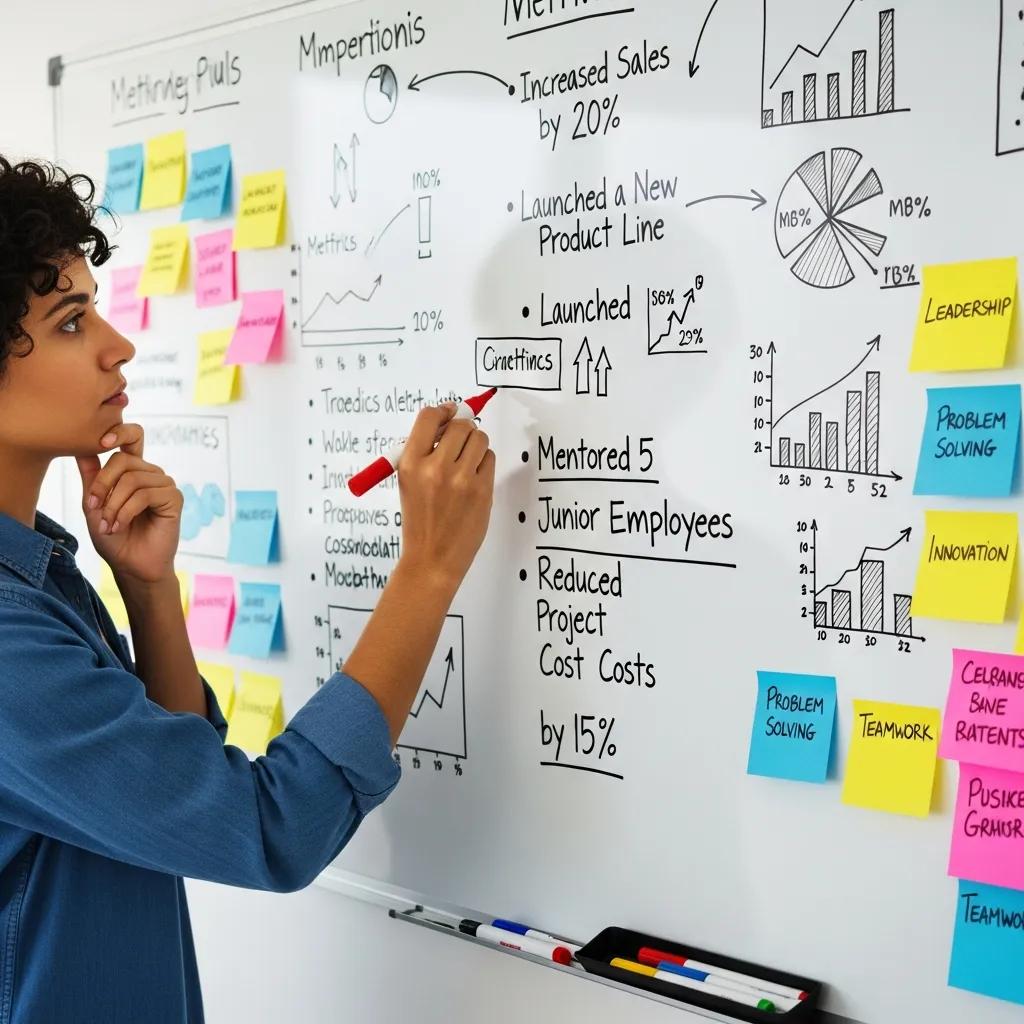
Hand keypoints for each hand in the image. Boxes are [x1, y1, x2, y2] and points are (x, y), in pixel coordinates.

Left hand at [75, 423, 183, 584]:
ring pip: (132, 480)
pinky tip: (120, 525)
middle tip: (94, 509)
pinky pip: (144, 495)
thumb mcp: (93, 504)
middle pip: (123, 460)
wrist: (130, 565)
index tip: (103, 442)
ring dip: (113, 505)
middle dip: (102, 486)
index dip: (120, 431)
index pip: (132, 436)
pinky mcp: (174, 498)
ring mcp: (164, 484)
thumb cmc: (113, 537)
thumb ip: (91, 476)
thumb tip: (80, 445)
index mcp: (134, 470)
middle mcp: (151, 473)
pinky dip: (126, 512)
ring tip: (109, 525)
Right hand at [396, 403, 495, 591]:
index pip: (429, 417)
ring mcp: (460, 480)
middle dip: (463, 429)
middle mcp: (434, 468)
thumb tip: (450, 418)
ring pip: (480, 439)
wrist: (431, 559)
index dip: (443, 411)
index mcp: (410, 464)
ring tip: (467, 464)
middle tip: (460, 443)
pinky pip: (490, 459)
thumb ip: (425, 452)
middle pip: (460, 425)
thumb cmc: (420, 521)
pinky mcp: (481, 491)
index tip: (450, 412)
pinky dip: (484, 464)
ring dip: (476, 445)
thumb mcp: (408, 483)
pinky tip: (474, 480)